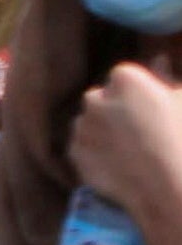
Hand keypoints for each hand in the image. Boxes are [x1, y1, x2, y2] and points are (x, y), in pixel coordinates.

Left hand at [75, 60, 181, 244]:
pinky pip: (81, 147)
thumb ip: (167, 78)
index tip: (150, 107)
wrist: (169, 184)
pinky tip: (116, 162)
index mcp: (125, 78)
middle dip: (113, 108)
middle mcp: (95, 99)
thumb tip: (159, 60)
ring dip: (100, 129)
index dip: (137, 93)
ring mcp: (81, 128)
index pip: (123, 77)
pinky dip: (93, 151)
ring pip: (87, 122)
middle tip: (137, 129)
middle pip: (100, 98)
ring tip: (126, 148)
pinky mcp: (74, 155)